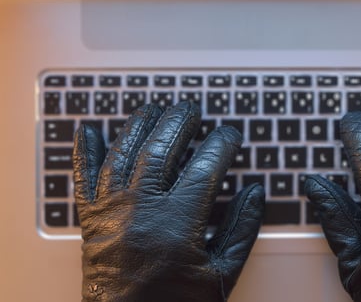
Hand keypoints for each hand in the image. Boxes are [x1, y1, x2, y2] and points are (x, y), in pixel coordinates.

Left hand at [73, 101, 264, 301]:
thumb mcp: (221, 274)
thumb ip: (241, 229)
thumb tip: (255, 192)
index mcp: (176, 224)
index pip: (206, 167)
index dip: (222, 145)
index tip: (231, 134)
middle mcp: (140, 210)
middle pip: (161, 150)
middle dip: (179, 123)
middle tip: (192, 108)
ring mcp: (111, 211)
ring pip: (124, 154)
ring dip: (139, 125)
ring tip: (154, 108)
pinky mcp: (91, 219)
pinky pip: (84, 176)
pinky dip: (85, 150)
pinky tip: (89, 129)